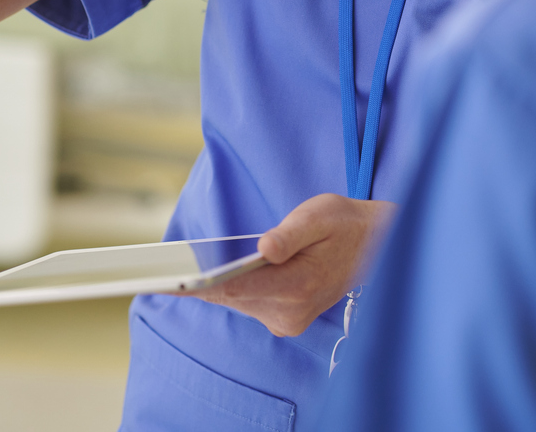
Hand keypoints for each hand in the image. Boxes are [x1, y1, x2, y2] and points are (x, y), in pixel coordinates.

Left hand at [187, 193, 396, 336]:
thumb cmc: (344, 223)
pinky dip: (231, 289)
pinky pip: (248, 303)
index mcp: (298, 285)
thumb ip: (289, 234)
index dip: (201, 285)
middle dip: (198, 285)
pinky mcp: (286, 319)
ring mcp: (289, 320)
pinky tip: (212, 275)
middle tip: (159, 274)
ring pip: (238, 302)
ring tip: (178, 272)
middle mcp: (290, 312)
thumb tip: (263, 248)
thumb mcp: (319, 215)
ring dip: (214, 287)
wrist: (376, 244)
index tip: (171, 283)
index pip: (237, 288)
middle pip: (232, 299)